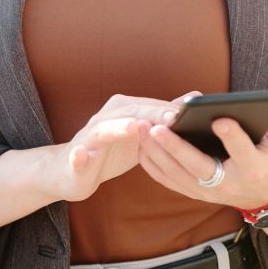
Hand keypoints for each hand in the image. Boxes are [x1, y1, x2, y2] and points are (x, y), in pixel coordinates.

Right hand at [48, 92, 193, 202]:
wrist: (73, 171)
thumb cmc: (112, 149)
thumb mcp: (140, 134)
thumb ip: (163, 115)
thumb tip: (194, 97)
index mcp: (122, 111)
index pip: (149, 106)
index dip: (169, 109)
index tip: (192, 111)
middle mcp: (106, 118)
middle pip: (130, 113)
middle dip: (150, 114)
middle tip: (172, 117)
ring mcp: (89, 137)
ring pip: (104, 130)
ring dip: (117, 128)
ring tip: (133, 127)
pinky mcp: (76, 158)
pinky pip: (77, 156)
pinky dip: (79, 155)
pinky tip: (81, 154)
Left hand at [138, 106, 267, 207]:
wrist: (265, 199)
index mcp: (253, 169)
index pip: (242, 151)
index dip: (232, 136)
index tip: (220, 119)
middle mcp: (228, 183)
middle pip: (198, 166)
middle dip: (176, 147)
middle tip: (157, 127)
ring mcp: (208, 191)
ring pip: (177, 175)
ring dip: (156, 153)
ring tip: (142, 129)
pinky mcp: (195, 193)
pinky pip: (168, 181)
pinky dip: (152, 165)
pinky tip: (140, 146)